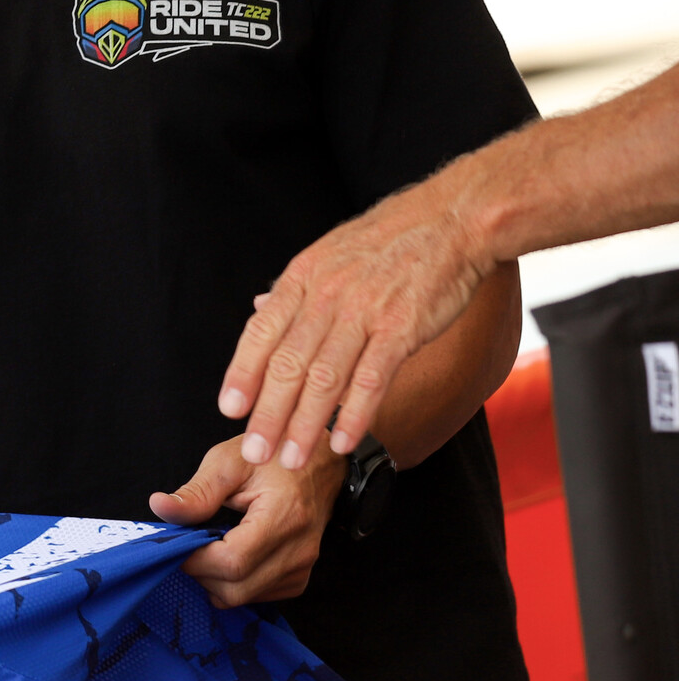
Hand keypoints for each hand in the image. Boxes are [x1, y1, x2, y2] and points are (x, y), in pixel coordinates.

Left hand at [148, 434, 346, 606]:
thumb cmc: (272, 457)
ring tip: (207, 546)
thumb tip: (159, 508)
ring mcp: (303, 567)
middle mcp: (299, 550)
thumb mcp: (229, 461)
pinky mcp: (300, 577)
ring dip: (215, 580)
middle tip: (187, 545)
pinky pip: (260, 594)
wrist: (319, 465)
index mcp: (283, 518)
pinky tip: (226, 556)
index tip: (175, 542)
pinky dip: (235, 583)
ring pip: (245, 596)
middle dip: (201, 573)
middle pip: (237, 588)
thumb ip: (196, 491)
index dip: (195, 560)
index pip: (232, 562)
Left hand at [217, 175, 491, 471]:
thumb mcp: (328, 252)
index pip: (259, 333)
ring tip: (292, 459)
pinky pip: (372, 379)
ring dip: (305, 424)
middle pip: (286, 364)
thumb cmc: (390, 239)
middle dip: (267, 413)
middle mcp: (325, 297)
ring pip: (323, 378)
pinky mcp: (402, 328)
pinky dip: (355, 414)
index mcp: (302, 278)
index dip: (242, 374)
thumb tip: (258, 306)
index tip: (229, 408)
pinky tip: (344, 441)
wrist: (452, 220)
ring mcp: (363, 313)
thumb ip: (294, 288)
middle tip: (255, 451)